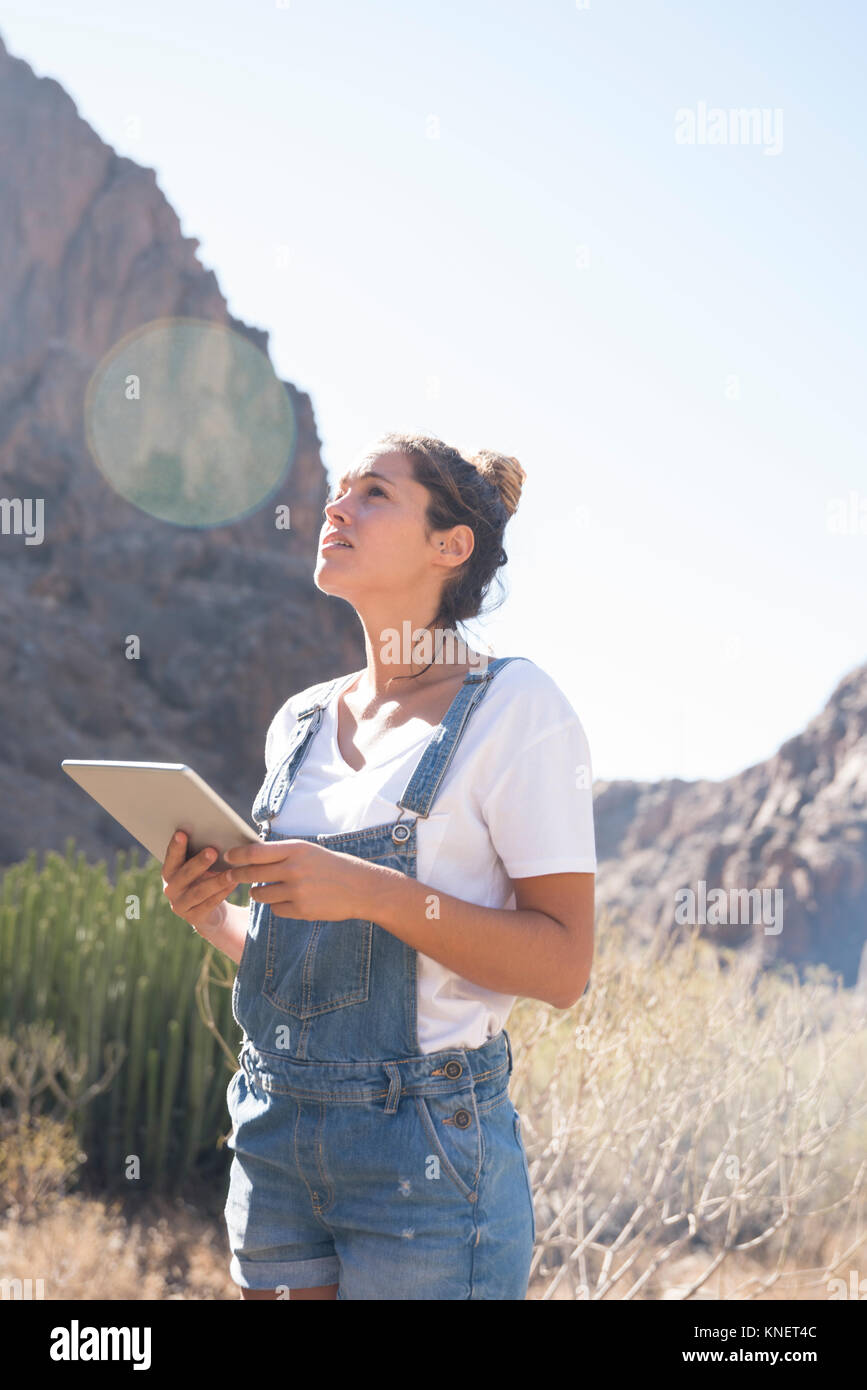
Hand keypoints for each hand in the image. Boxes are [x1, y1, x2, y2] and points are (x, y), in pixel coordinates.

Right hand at [161, 830, 235, 936]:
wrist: (207, 910)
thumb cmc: (204, 879)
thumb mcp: (200, 867)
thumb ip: (202, 854)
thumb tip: (218, 836)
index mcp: (169, 872)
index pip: (171, 857)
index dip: (176, 847)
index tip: (182, 833)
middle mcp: (170, 888)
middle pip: (185, 874)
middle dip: (199, 862)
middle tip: (212, 851)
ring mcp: (180, 905)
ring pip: (199, 891)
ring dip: (216, 881)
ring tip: (231, 872)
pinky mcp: (193, 918)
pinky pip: (210, 904)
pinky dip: (223, 893)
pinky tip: (233, 883)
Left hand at [223, 839, 365, 920]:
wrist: (361, 888)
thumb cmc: (331, 866)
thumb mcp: (308, 852)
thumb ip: (282, 853)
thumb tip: (249, 855)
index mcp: (296, 850)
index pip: (256, 852)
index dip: (238, 855)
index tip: (228, 856)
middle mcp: (294, 869)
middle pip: (252, 874)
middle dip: (237, 875)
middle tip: (230, 875)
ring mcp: (297, 891)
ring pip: (260, 895)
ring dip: (257, 893)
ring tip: (262, 889)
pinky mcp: (301, 910)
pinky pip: (275, 909)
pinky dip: (277, 905)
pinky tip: (287, 900)